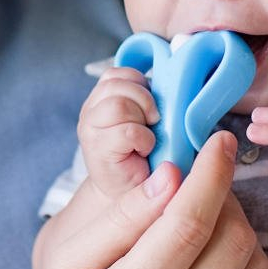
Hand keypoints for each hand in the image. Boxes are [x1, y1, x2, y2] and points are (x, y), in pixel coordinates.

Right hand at [21, 131, 267, 268]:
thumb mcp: (67, 264)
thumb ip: (122, 218)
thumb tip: (172, 175)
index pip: (189, 223)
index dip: (211, 173)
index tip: (219, 142)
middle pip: (233, 243)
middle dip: (225, 200)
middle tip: (204, 190)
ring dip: (240, 237)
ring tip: (207, 231)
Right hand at [76, 65, 159, 196]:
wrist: (130, 195)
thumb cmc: (145, 156)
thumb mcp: (148, 119)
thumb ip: (150, 99)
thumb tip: (177, 84)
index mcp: (103, 97)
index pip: (119, 73)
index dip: (141, 85)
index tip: (152, 108)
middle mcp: (91, 109)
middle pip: (118, 85)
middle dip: (144, 101)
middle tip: (152, 123)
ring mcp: (90, 128)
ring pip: (119, 104)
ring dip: (142, 121)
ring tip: (146, 138)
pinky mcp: (96, 148)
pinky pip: (127, 130)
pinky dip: (143, 139)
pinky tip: (143, 150)